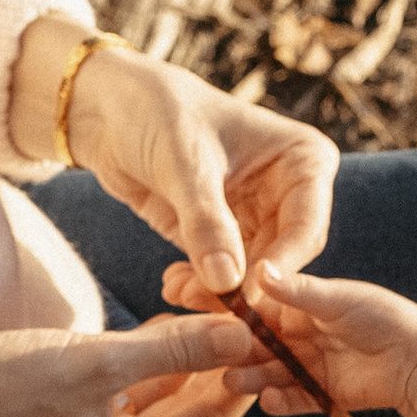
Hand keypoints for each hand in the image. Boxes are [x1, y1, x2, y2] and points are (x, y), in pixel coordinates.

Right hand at [0, 312, 257, 416]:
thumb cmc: (6, 385)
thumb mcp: (100, 361)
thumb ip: (174, 348)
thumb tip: (241, 334)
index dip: (243, 373)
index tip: (269, 329)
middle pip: (190, 410)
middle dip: (216, 363)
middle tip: (245, 312)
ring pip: (160, 397)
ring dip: (182, 356)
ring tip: (210, 308)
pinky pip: (128, 390)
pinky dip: (147, 360)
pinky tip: (163, 322)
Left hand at [13, 21, 336, 293]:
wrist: (110, 108)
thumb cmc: (158, 112)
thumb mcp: (185, 163)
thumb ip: (207, 223)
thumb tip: (230, 284)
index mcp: (304, 161)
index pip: (307, 227)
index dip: (282, 265)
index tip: (248, 296)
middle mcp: (289, 192)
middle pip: (284, 259)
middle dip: (248, 287)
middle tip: (211, 309)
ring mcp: (258, 216)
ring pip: (254, 274)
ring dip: (221, 293)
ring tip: (180, 294)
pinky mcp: (224, 235)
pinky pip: (224, 275)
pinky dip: (202, 288)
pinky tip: (174, 288)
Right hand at [171, 263, 416, 416]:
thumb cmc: (385, 319)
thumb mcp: (340, 300)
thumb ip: (298, 292)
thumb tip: (258, 271)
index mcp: (301, 304)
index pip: (256, 306)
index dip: (227, 308)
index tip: (196, 307)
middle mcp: (300, 334)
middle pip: (257, 343)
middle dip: (232, 348)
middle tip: (207, 353)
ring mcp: (309, 365)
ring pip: (270, 372)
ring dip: (251, 377)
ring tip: (234, 381)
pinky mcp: (321, 393)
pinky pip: (292, 399)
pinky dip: (279, 401)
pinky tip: (267, 401)